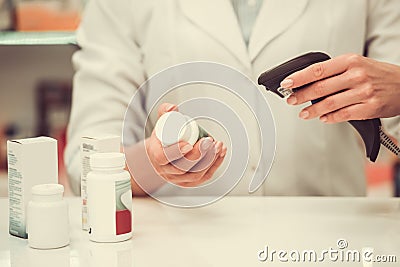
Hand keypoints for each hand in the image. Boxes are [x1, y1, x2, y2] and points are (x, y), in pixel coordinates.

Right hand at [145, 103, 226, 186]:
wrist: (162, 154)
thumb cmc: (163, 138)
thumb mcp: (162, 123)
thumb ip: (165, 112)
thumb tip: (172, 108)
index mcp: (156, 155)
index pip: (164, 157)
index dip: (176, 152)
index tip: (189, 144)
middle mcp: (165, 170)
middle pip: (183, 167)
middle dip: (199, 154)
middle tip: (209, 141)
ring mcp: (177, 179)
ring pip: (195, 174)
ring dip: (210, 160)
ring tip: (218, 145)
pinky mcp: (188, 183)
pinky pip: (203, 177)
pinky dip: (215, 165)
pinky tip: (221, 153)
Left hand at [281, 54, 399, 121]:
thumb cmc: (377, 74)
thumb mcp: (356, 64)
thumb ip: (334, 72)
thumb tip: (307, 82)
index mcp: (350, 61)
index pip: (318, 70)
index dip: (299, 77)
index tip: (287, 83)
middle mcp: (356, 75)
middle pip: (320, 87)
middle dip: (301, 96)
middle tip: (291, 100)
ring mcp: (363, 92)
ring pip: (330, 103)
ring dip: (313, 110)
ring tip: (304, 113)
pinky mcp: (369, 108)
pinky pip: (344, 115)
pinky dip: (330, 117)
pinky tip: (323, 118)